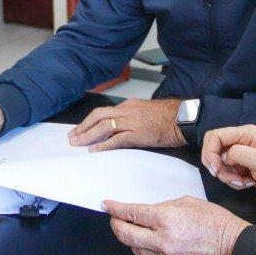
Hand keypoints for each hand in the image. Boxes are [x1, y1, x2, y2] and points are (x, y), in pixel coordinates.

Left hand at [69, 98, 184, 151]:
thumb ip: (130, 116)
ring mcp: (131, 122)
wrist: (182, 118)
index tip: (80, 128)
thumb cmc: (167, 116)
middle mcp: (127, 110)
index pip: (104, 112)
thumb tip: (118, 126)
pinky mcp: (137, 134)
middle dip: (83, 127)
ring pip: (103, 127)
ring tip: (78, 143)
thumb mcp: (145, 111)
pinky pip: (115, 139)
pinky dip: (103, 145)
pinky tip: (94, 150)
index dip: (89, 121)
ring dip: (88, 136)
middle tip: (72, 137)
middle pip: (98, 116)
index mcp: (128, 105)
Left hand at [104, 196, 249, 254]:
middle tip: (114, 218)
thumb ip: (164, 207)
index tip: (107, 205)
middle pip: (125, 235)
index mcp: (166, 220)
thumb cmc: (216, 222)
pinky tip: (151, 242)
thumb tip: (147, 212)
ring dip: (130, 239)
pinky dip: (147, 249)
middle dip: (115, 225)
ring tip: (132, 229)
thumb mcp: (188, 202)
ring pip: (135, 249)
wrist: (234, 249)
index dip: (115, 209)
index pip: (131, 214)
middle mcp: (162, 241)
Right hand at [201, 125, 255, 198]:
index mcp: (245, 134)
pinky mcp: (238, 164)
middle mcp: (239, 140)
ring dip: (226, 176)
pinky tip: (246, 183)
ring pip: (217, 162)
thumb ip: (240, 154)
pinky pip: (225, 171)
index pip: (215, 136)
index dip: (210, 153)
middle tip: (227, 178)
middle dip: (216, 166)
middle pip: (212, 148)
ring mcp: (238, 152)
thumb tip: (223, 157)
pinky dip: (231, 180)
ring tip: (243, 182)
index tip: (217, 170)